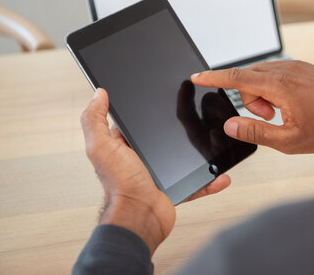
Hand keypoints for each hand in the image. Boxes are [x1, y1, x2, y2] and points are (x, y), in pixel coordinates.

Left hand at [80, 88, 230, 254]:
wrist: (139, 217)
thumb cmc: (121, 185)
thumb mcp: (102, 147)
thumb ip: (94, 120)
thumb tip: (98, 94)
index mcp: (121, 146)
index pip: (133, 121)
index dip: (144, 109)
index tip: (162, 98)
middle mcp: (139, 159)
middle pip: (161, 137)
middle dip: (179, 130)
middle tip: (197, 118)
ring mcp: (158, 173)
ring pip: (182, 158)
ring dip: (198, 153)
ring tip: (213, 142)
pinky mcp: (174, 188)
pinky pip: (195, 182)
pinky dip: (208, 180)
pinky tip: (219, 175)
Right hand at [192, 61, 313, 153]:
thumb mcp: (289, 140)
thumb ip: (255, 132)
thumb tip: (230, 125)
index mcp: (280, 86)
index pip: (237, 78)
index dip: (213, 77)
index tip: (197, 76)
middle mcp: (287, 69)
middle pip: (248, 78)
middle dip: (250, 100)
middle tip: (269, 118)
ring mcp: (296, 66)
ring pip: (261, 76)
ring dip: (263, 95)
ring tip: (282, 114)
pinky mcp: (303, 68)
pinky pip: (276, 73)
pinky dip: (274, 89)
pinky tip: (290, 105)